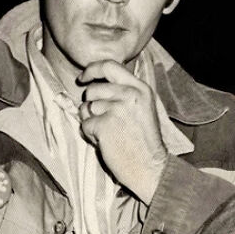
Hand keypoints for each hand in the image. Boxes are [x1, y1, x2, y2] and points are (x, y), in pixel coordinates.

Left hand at [78, 60, 168, 203]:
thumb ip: (125, 93)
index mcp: (140, 88)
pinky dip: (90, 135)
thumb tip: (94, 84)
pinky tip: (105, 142)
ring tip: (108, 134)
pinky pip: (85, 125)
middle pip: (93, 89)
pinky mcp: (104, 125)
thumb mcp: (143, 108)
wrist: (150, 167)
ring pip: (87, 108)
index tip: (83, 77)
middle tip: (103, 120)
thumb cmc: (144, 141)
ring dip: (91, 122)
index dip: (91, 69)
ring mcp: (116, 109)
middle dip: (91, 104)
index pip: (109, 66)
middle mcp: (129, 94)